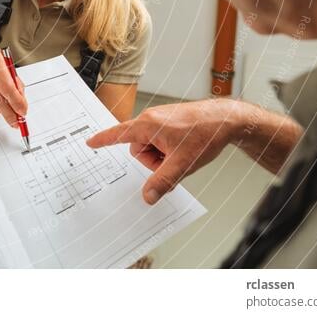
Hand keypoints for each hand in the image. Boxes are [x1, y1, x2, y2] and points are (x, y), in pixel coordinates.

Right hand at [87, 99, 246, 204]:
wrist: (226, 119)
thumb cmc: (205, 134)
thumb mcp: (182, 164)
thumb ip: (162, 182)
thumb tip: (147, 197)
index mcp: (148, 125)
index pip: (118, 134)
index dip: (102, 140)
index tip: (90, 143)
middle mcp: (151, 119)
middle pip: (139, 148)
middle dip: (153, 161)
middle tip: (172, 161)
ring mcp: (161, 119)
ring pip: (151, 146)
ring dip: (162, 156)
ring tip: (181, 154)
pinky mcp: (170, 121)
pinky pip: (160, 140)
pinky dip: (169, 149)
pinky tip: (184, 149)